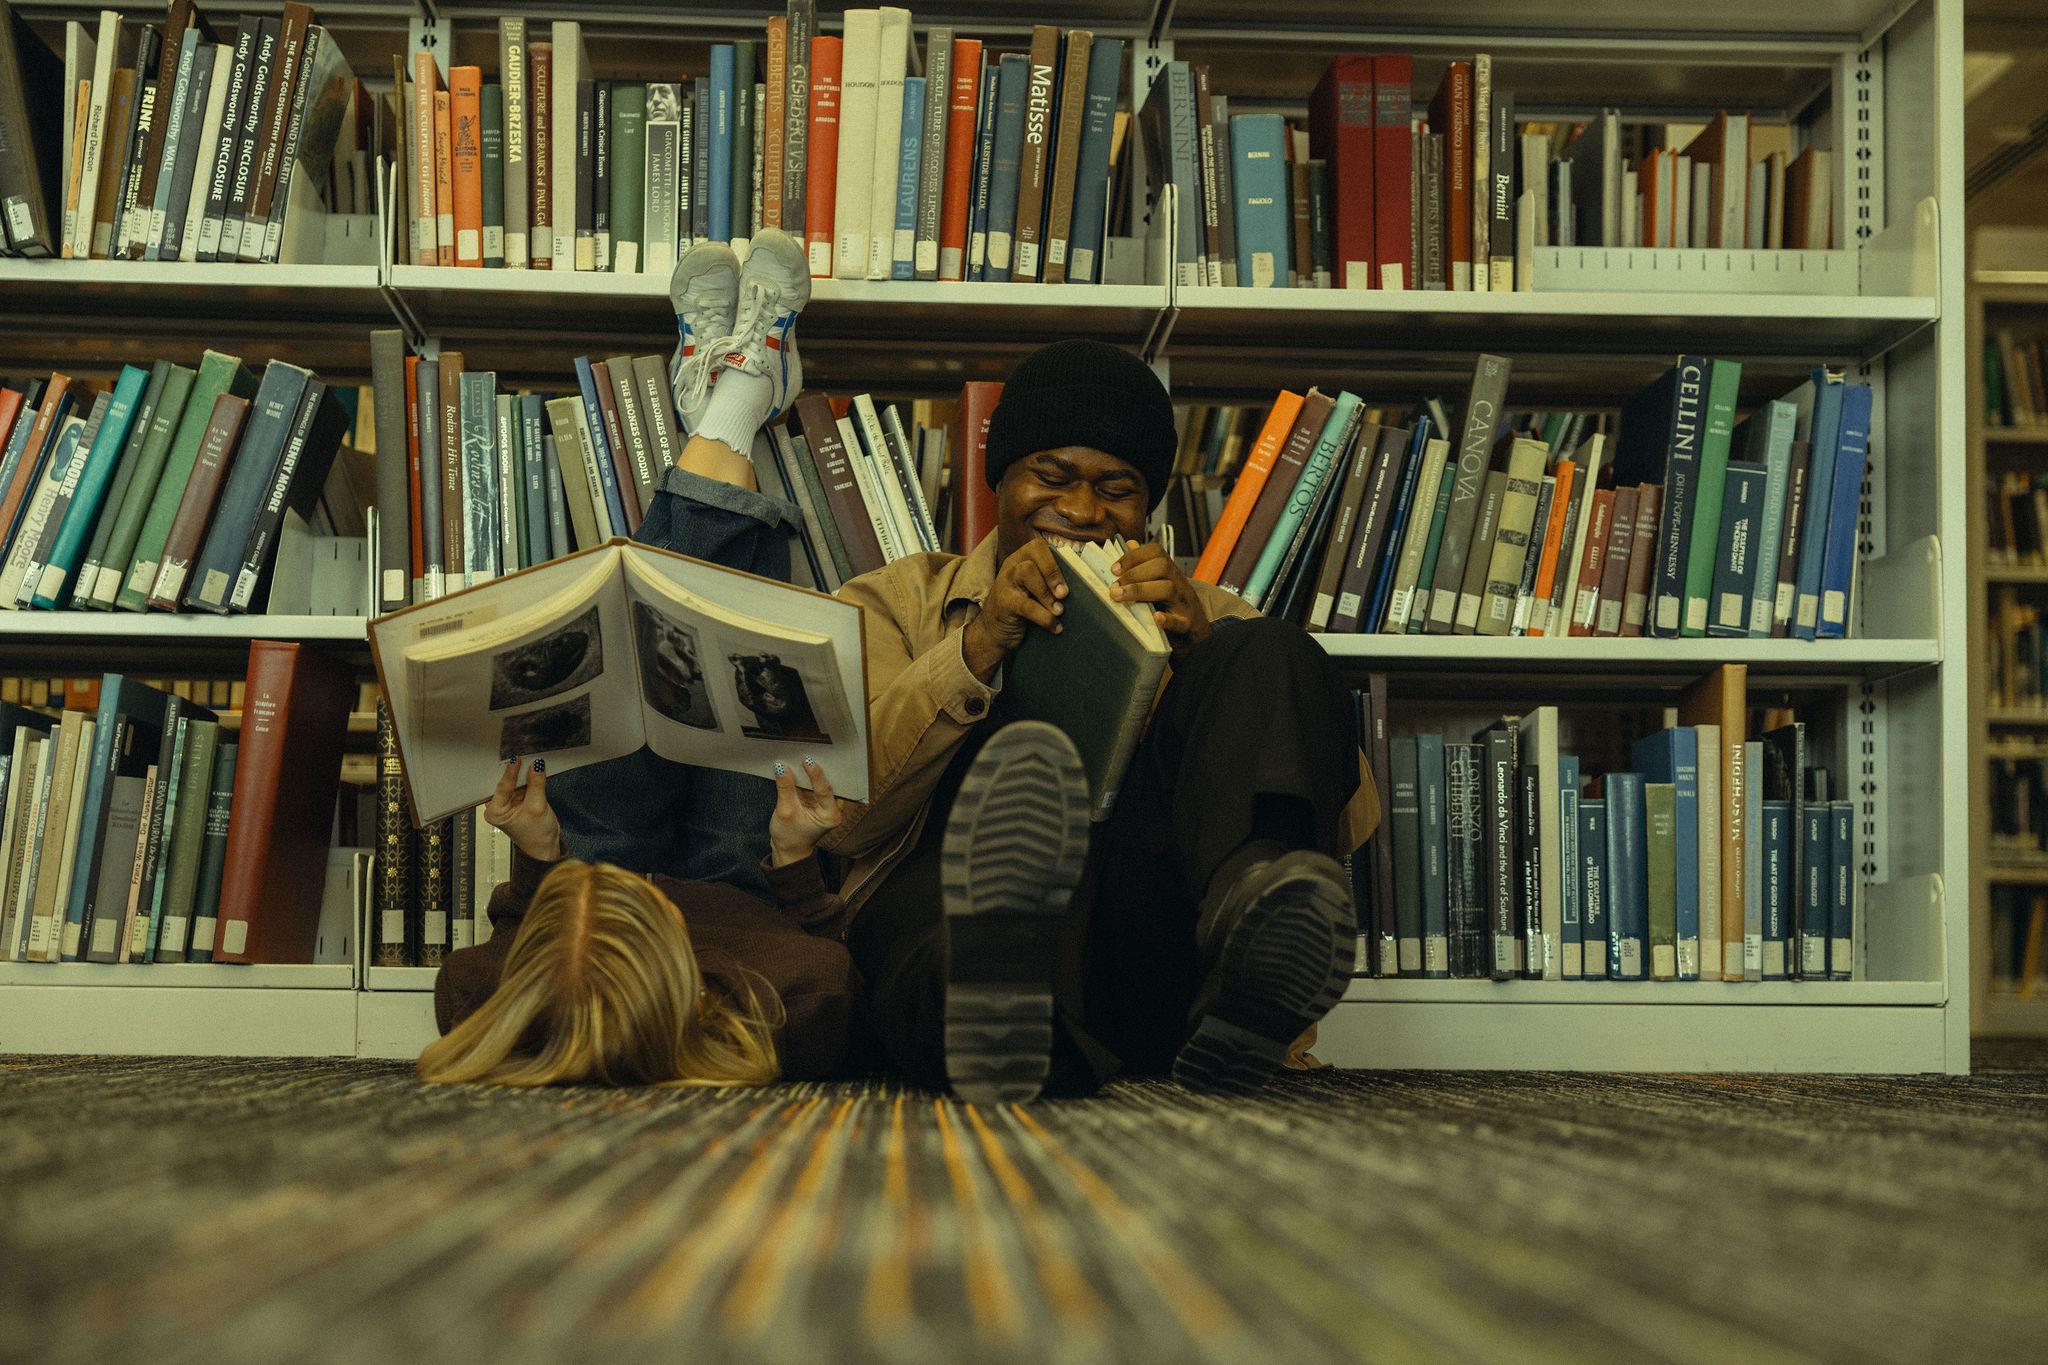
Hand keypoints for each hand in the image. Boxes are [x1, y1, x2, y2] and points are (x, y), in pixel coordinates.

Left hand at [484, 758, 563, 863]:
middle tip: (523, 756)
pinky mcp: (518, 800)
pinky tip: (534, 771)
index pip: (503, 787)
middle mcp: (498, 806)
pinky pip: (523, 785)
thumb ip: (536, 784)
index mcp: (495, 812)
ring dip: (524, 774)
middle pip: (507, 783)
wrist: (545, 848)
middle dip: (516, 772)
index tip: (517, 759)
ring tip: (530, 761)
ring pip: (516, 782)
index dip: (511, 772)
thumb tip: (536, 765)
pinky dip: (529, 779)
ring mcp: (508, 803)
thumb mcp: (537, 807)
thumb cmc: (537, 835)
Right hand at [768, 757, 843, 866]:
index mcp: (830, 815)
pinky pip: (811, 785)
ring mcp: (825, 803)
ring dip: (809, 771)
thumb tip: (781, 766)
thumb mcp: (785, 812)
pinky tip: (797, 766)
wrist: (788, 850)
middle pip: (824, 784)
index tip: (807, 760)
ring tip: (800, 754)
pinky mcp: (817, 800)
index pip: (824, 790)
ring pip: (818, 782)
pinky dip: (804, 777)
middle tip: (805, 751)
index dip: (815, 774)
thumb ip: (785, 788)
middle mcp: (833, 808)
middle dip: (815, 769)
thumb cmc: (788, 836)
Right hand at [961, 537, 1066, 681]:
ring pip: (1027, 572)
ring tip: (1059, 611)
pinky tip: (1055, 627)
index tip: (1069, 581)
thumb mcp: (1035, 591)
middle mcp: (1012, 566)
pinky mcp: (1003, 603)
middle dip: (1053, 573)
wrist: (994, 633)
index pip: (1039, 546)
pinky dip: (1044, 618)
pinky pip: (1026, 605)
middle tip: (1064, 594)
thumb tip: (1086, 584)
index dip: (1055, 561)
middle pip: (1033, 555)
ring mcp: (1005, 583)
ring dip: (1047, 593)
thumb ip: (1052, 583)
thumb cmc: (1022, 609)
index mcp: (1022, 559)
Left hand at [1111, 542, 1211, 651]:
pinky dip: (1167, 620)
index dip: (1134, 556)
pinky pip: (1180, 621)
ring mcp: (1184, 604)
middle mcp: (1179, 584)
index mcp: (1171, 573)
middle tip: (1115, 587)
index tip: (1114, 569)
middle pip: (1163, 566)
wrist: (1198, 635)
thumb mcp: (1161, 583)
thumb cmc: (1175, 607)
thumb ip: (1145, 565)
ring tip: (1120, 597)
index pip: (1156, 552)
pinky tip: (1156, 618)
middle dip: (1134, 573)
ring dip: (1140, 590)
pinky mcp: (1187, 625)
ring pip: (1168, 589)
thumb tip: (1130, 544)